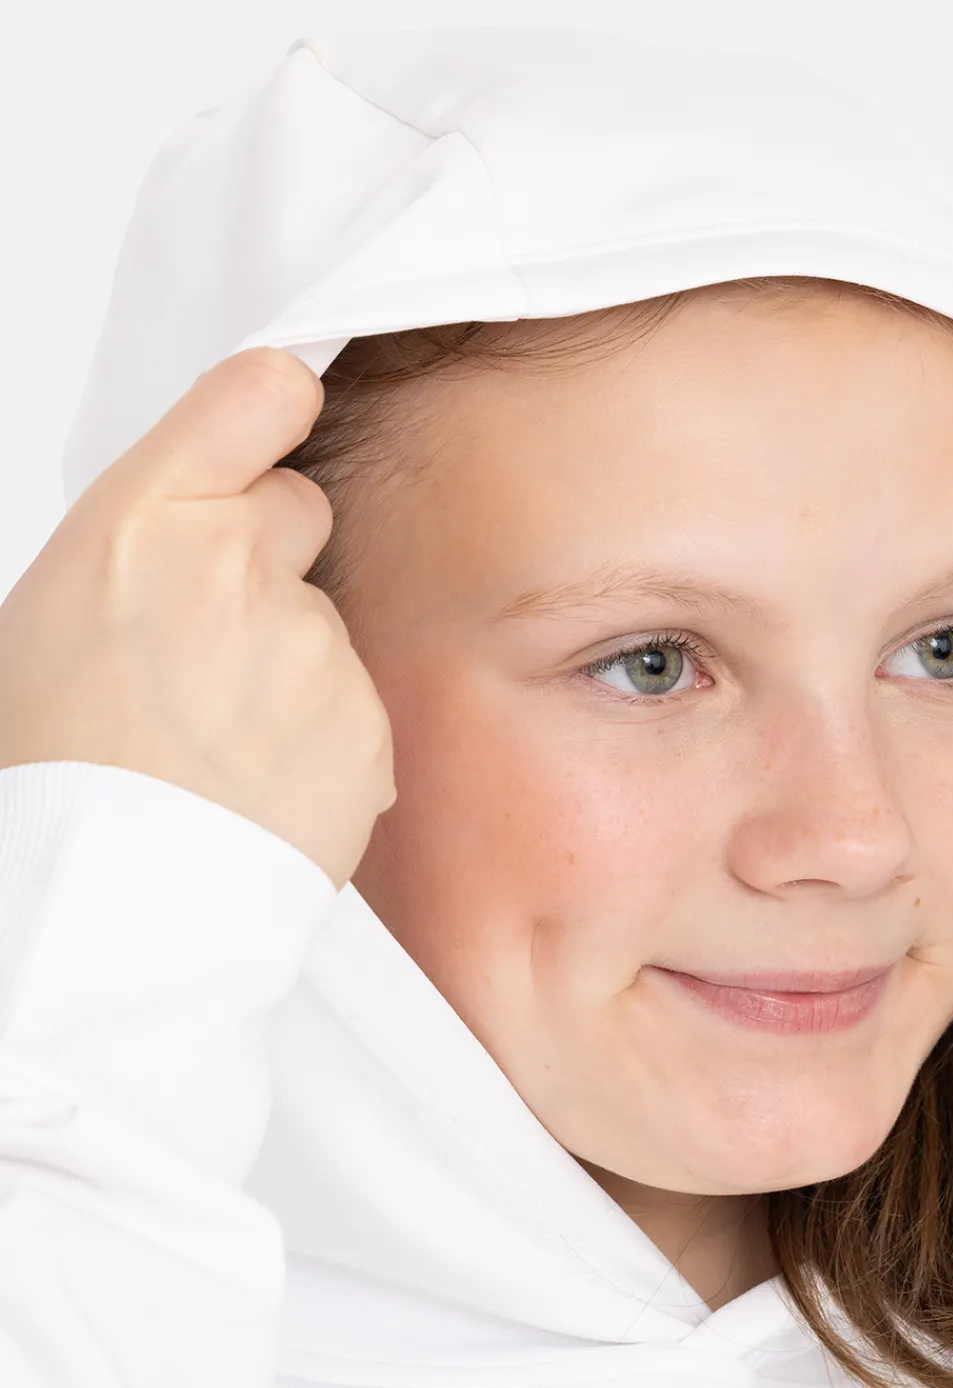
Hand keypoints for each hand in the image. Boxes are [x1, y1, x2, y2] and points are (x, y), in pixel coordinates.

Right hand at [0, 348, 396, 889]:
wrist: (102, 900)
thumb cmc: (56, 766)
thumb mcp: (61, 611)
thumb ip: (156, 541)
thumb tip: (212, 511)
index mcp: (144, 522)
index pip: (260, 392)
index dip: (276, 407)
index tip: (280, 419)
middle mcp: (240, 565)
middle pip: (304, 510)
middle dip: (271, 559)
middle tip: (211, 640)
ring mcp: (313, 646)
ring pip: (325, 622)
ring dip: (291, 664)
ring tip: (220, 739)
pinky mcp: (367, 720)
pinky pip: (356, 703)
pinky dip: (323, 735)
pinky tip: (261, 779)